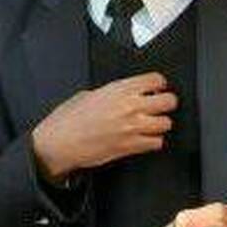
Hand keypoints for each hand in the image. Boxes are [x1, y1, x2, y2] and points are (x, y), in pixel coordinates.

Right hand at [32, 72, 176, 182]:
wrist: (57, 144)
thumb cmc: (68, 120)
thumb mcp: (90, 94)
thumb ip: (113, 92)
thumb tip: (125, 92)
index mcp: (120, 90)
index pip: (157, 80)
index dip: (159, 84)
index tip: (157, 88)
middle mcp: (130, 106)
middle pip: (169, 101)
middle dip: (167, 103)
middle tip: (161, 106)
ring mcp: (132, 127)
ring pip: (166, 123)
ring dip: (160, 124)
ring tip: (152, 124)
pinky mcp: (130, 146)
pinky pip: (156, 143)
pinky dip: (154, 141)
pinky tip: (146, 139)